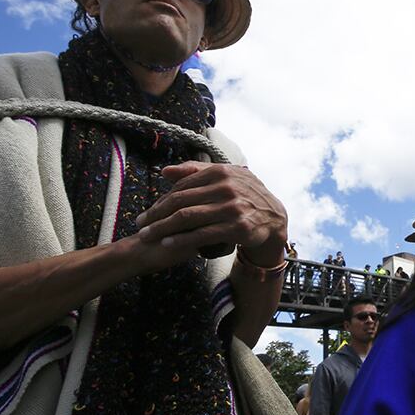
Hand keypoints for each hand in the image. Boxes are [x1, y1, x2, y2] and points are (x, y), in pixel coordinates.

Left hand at [133, 162, 287, 270]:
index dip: (160, 201)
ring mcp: (232, 208)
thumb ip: (195, 171)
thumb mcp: (225, 177)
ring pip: (187, 218)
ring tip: (148, 236)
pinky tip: (168, 243)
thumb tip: (165, 172)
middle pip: (180, 202)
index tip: (147, 214)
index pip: (181, 187)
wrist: (274, 218)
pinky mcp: (236, 227)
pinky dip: (182, 239)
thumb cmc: (244, 196)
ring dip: (163, 228)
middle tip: (141, 225)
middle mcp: (225, 187)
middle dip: (156, 215)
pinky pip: (202, 234)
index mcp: (220, 172)